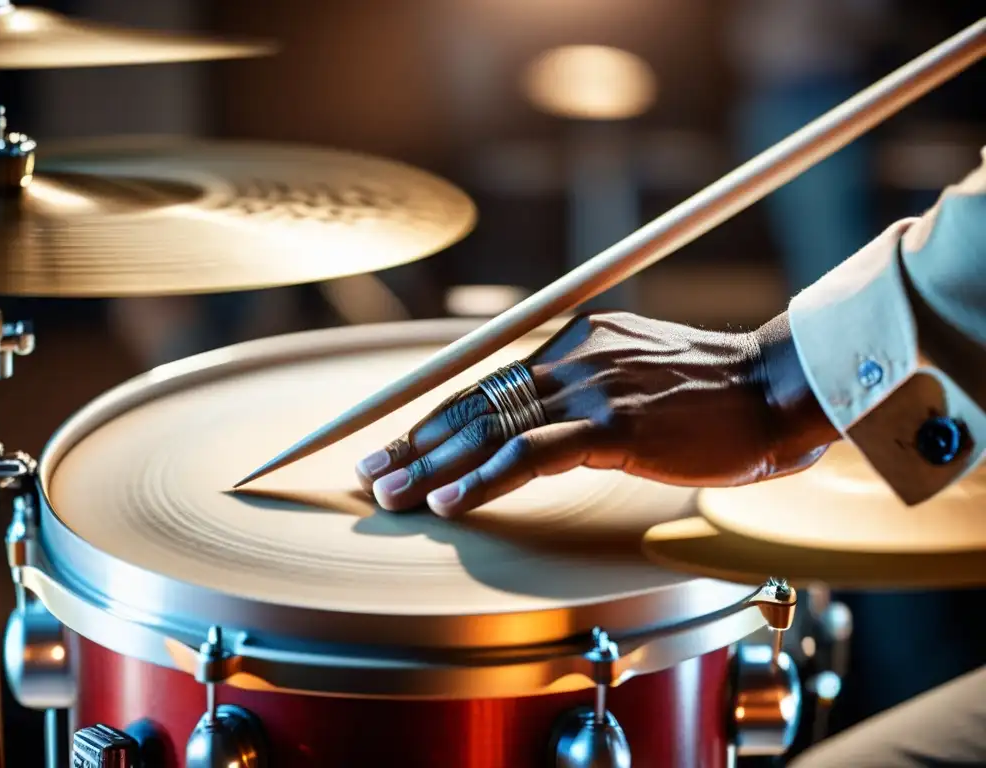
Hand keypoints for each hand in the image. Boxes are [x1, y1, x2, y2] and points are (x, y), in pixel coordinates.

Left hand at [355, 311, 838, 517]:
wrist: (777, 389)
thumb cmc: (715, 394)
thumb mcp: (640, 374)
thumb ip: (589, 387)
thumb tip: (544, 419)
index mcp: (577, 340)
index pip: (489, 378)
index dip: (436, 413)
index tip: (398, 440)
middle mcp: (574, 355)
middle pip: (476, 399)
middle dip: (416, 439)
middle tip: (370, 470)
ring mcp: (591, 388)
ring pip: (491, 425)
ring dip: (433, 462)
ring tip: (390, 491)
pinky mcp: (613, 425)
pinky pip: (530, 454)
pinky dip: (482, 478)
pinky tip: (447, 500)